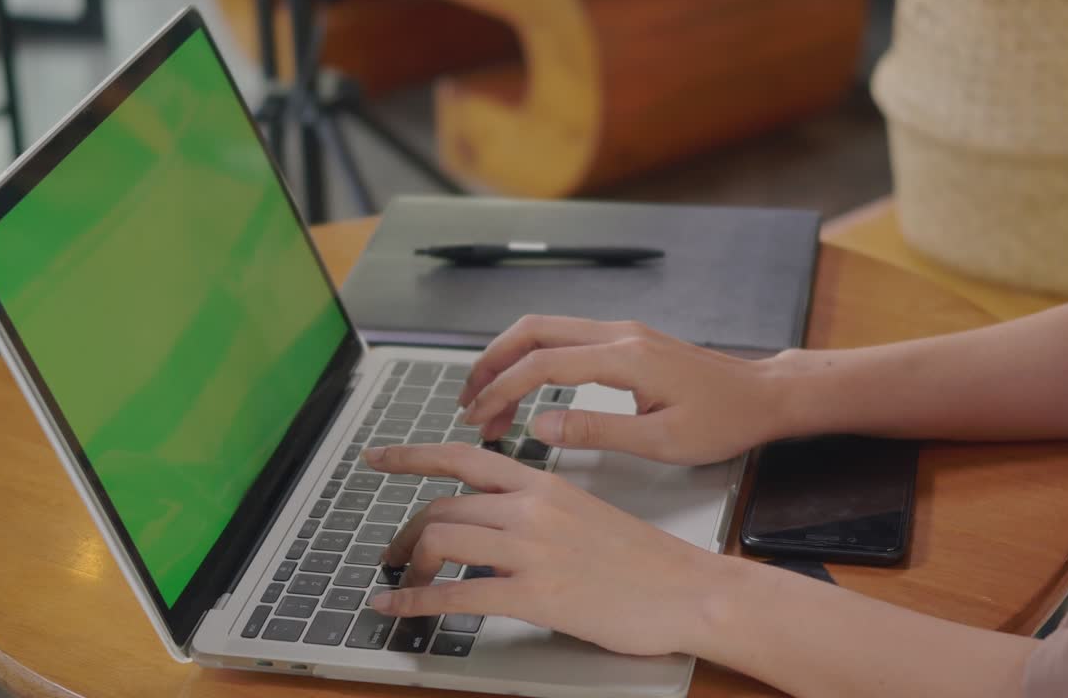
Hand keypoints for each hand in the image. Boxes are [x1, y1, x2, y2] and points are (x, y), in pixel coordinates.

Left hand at [363, 442, 733, 655]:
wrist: (688, 589)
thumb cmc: (645, 560)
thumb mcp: (586, 514)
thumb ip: (538, 512)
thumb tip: (498, 524)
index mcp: (544, 484)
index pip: (464, 457)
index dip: (412, 456)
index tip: (378, 457)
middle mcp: (531, 509)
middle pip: (443, 507)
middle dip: (406, 533)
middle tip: (394, 554)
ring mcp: (531, 551)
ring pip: (441, 540)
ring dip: (408, 565)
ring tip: (401, 583)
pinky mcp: (535, 595)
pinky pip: (456, 596)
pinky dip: (414, 603)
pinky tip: (396, 610)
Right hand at [459, 316, 788, 464]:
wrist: (764, 396)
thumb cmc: (723, 421)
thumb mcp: (661, 440)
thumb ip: (596, 431)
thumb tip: (538, 425)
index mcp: (624, 357)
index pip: (542, 365)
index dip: (502, 389)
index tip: (477, 417)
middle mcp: (619, 334)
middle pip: (533, 331)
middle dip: (491, 363)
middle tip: (467, 402)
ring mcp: (623, 333)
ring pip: (547, 331)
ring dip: (510, 359)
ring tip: (488, 400)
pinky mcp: (627, 341)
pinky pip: (567, 340)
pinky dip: (535, 359)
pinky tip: (527, 389)